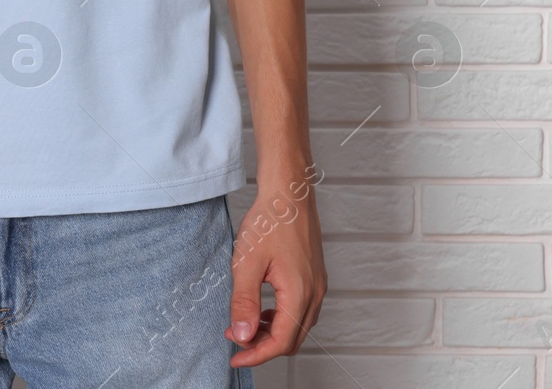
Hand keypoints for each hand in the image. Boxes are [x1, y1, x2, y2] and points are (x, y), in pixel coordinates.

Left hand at [225, 182, 326, 366]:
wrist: (288, 194)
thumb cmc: (269, 222)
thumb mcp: (247, 264)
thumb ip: (244, 303)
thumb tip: (243, 336)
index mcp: (300, 294)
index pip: (281, 342)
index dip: (256, 355)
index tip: (235, 358)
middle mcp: (315, 294)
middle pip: (292, 339)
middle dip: (262, 345)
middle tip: (234, 337)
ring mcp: (317, 286)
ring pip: (297, 326)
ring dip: (271, 332)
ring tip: (243, 323)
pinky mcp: (314, 278)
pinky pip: (300, 311)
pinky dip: (280, 318)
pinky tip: (262, 310)